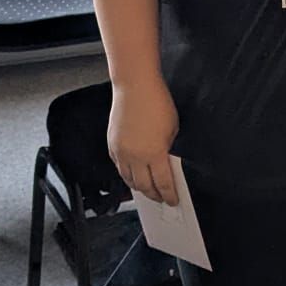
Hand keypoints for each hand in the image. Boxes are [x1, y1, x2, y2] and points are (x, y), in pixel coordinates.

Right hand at [108, 78, 179, 203]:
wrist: (134, 86)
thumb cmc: (156, 102)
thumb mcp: (173, 128)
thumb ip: (169, 149)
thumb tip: (167, 163)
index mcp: (154, 153)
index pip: (163, 183)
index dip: (169, 195)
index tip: (172, 200)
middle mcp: (135, 157)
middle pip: (144, 187)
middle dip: (154, 195)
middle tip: (160, 198)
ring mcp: (121, 152)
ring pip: (128, 180)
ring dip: (139, 188)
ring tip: (147, 190)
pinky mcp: (112, 145)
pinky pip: (119, 168)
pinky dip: (126, 175)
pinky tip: (132, 175)